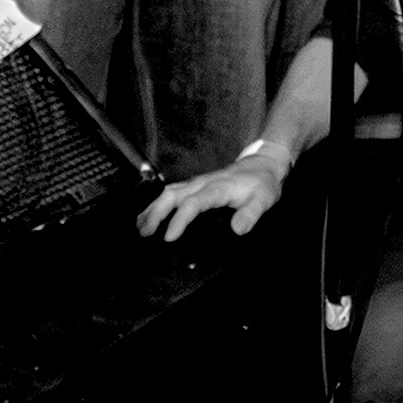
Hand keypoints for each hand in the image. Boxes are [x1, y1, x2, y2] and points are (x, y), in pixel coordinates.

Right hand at [135, 152, 291, 241]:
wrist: (263, 165)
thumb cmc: (261, 183)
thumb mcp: (263, 199)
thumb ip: (251, 214)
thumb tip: (237, 230)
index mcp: (217, 188)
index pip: (193, 203)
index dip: (180, 220)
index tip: (169, 237)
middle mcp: (202, 183)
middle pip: (172, 195)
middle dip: (155, 213)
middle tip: (144, 234)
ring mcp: (197, 183)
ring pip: (168, 192)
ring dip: (152, 209)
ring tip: (139, 228)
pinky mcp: (195, 186)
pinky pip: (171, 193)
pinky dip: (157, 204)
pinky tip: (149, 217)